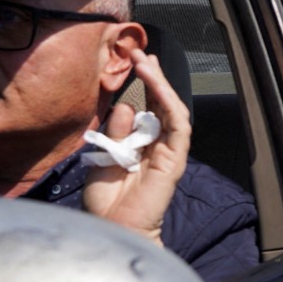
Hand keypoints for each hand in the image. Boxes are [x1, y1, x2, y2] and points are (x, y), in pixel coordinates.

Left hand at [83, 49, 190, 246]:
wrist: (114, 229)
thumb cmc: (107, 202)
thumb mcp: (104, 156)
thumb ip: (117, 132)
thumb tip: (126, 106)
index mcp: (142, 145)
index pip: (149, 108)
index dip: (144, 85)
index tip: (135, 62)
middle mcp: (158, 146)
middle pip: (162, 105)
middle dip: (154, 77)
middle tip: (143, 53)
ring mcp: (169, 153)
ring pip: (172, 110)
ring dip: (161, 85)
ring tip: (147, 62)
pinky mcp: (174, 160)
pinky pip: (178, 126)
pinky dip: (169, 104)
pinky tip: (157, 86)